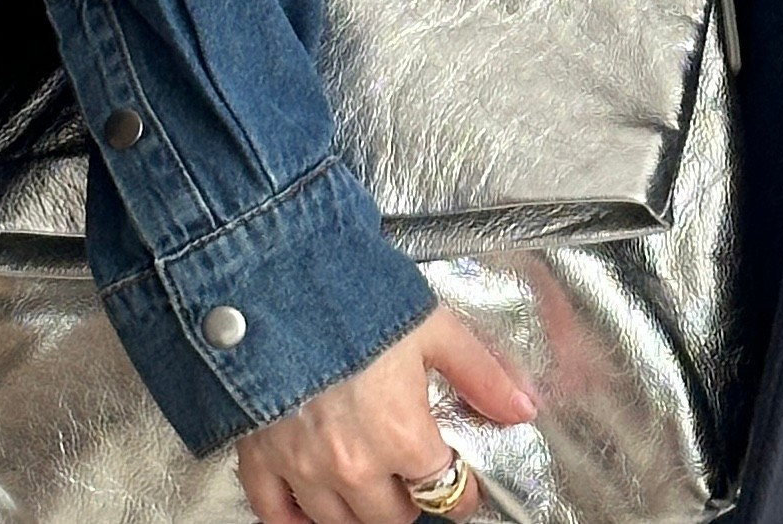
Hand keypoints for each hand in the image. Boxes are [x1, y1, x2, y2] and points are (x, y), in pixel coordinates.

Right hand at [235, 303, 535, 523]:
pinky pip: (277, 514)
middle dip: (409, 500)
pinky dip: (295, 517)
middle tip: (412, 477)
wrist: (280, 283)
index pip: (445, 489)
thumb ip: (480, 374)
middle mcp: (355, 465)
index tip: (462, 483)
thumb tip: (523, 408)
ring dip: (359, 510)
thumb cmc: (356, 298)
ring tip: (370, 486)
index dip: (460, 487)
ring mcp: (304, 468)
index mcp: (402, 435)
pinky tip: (310, 507)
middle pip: (391, 517)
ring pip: (338, 523)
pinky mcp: (259, 459)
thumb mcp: (434, 327)